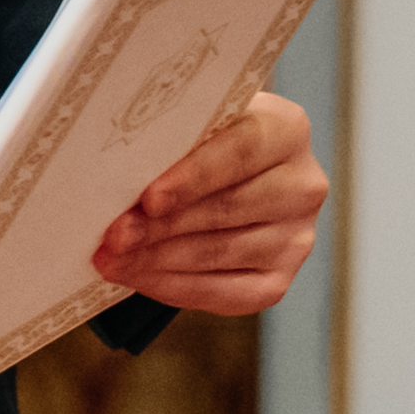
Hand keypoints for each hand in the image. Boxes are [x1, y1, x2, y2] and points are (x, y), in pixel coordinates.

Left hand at [93, 91, 327, 314]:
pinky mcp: (278, 279)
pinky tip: (137, 276)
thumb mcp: (189, 120)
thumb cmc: (193, 138)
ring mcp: (296, 237)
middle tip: (113, 235)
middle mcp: (303, 185)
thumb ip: (170, 132)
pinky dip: (174, 286)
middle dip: (162, 226)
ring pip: (221, 253)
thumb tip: (119, 163)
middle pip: (227, 209)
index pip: (240, 151)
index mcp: (286, 129)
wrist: (217, 171)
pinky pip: (226, 292)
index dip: (194, 176)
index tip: (149, 198)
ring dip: (158, 259)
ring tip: (112, 257)